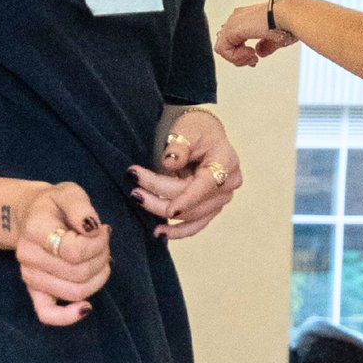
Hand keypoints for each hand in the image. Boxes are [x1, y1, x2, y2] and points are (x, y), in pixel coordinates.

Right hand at [6, 178, 112, 327]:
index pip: (74, 251)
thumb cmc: (55, 205)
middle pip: (78, 274)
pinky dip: (68, 317)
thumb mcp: (70, 193)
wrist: (33, 215)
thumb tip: (92, 229)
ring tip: (98, 259)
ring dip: (97, 278)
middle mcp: (28, 256)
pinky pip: (47, 314)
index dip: (98, 243)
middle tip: (102, 243)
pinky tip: (86, 308)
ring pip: (74, 293)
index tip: (101, 230)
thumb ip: (81, 207)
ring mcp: (29, 276)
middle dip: (101, 259)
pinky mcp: (34, 291)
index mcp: (34, 229)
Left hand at [132, 113, 242, 240]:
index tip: (168, 210)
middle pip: (193, 203)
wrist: (202, 134)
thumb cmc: (196, 130)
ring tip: (138, 201)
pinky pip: (195, 225)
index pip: (206, 186)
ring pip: (191, 216)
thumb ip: (179, 147)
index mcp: (226, 163)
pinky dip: (178, 231)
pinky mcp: (211, 208)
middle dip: (161, 198)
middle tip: (134, 190)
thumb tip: (170, 163)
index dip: (187, 199)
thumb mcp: (186, 131)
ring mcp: (221, 199)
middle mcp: (228, 185)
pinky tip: (160, 233)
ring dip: (162, 212)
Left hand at [216, 0, 291, 69]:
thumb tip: (260, 52)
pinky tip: (250, 53)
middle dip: (239, 57)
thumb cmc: (287, 23)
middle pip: (226, 44)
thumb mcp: (275, 39)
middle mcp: (237, 18)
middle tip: (253, 60)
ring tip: (252, 56)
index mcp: (246, 18)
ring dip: (237, 58)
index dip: (242, 53)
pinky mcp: (231, 29)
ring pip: (222, 48)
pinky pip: (223, 50)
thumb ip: (265, 46)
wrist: (288, 16)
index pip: (234, 39)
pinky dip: (235, 57)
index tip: (255, 58)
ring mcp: (233, 22)